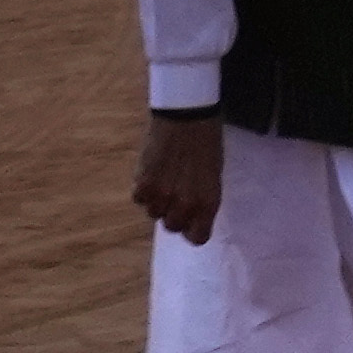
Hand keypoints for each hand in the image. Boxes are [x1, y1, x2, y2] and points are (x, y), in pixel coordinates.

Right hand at [132, 114, 223, 241]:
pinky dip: (143, 189)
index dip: (193, 229)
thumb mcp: (214, 174)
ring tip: (164, 177)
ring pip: (153, 213)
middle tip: (175, 193)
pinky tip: (151, 171)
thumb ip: (203, 198)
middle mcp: (185, 205)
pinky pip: (139, 199)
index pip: (197, 238)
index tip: (190, 222)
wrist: (186, 114)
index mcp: (208, 202)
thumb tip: (192, 215)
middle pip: (172, 227)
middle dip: (173, 213)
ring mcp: (162, 196)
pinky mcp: (142, 184)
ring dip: (157, 200)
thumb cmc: (207, 141)